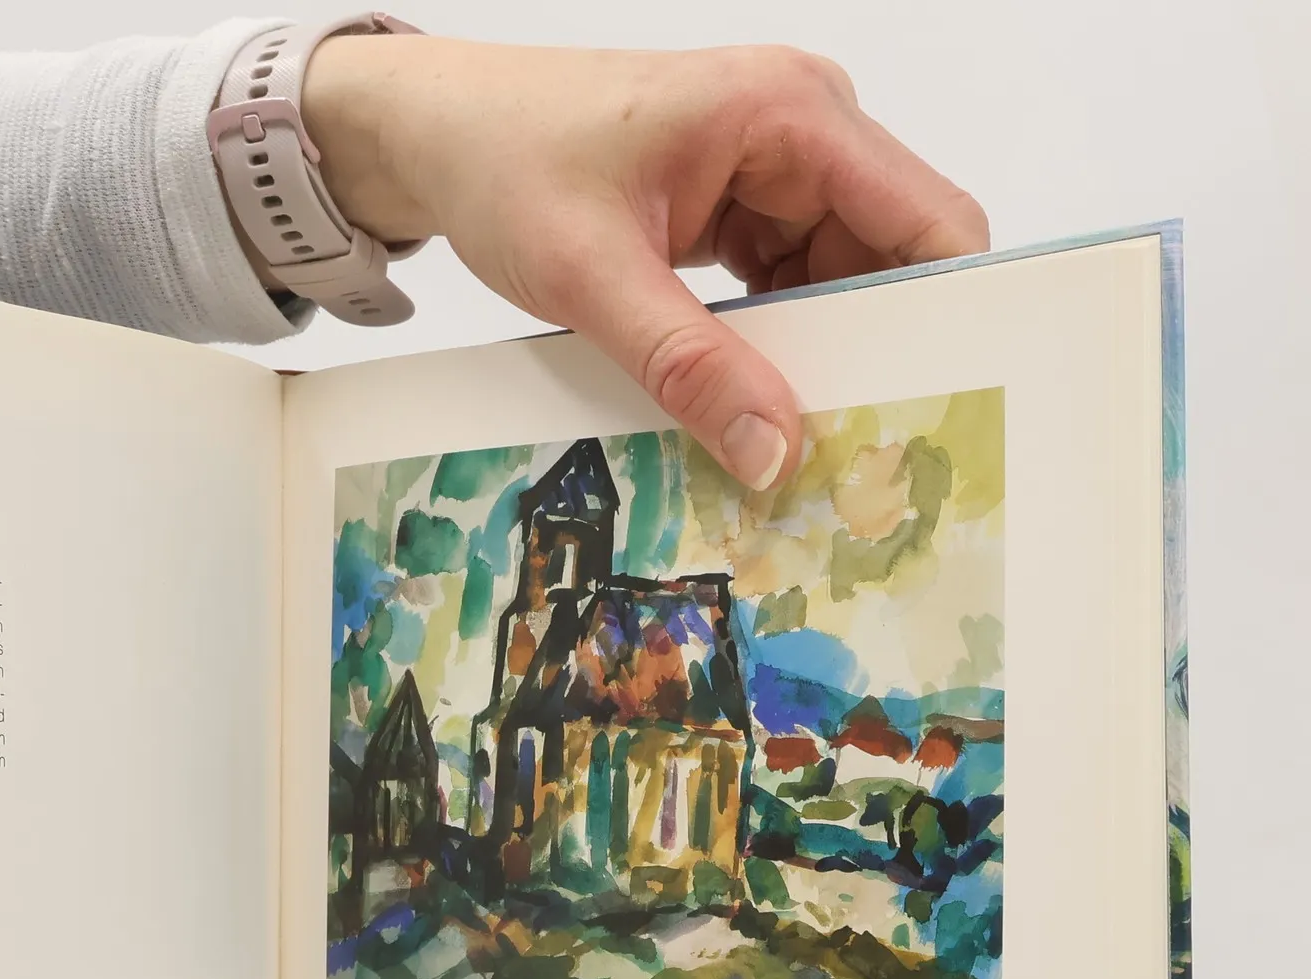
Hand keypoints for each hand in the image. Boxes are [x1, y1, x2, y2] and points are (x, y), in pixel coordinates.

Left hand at [304, 37, 988, 490]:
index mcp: (790, 114)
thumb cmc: (505, 162)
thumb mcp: (593, 275)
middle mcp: (803, 130)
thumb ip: (687, 366)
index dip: (949, 315)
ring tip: (807, 445)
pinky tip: (758, 406)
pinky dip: (779, 345)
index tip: (943, 408)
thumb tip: (774, 452)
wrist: (439, 134)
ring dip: (823, 358)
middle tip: (864, 456)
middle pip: (892, 258)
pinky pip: (792, 286)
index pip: (928, 220)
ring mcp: (776, 170)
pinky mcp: (744, 208)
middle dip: (880, 352)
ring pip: (842, 282)